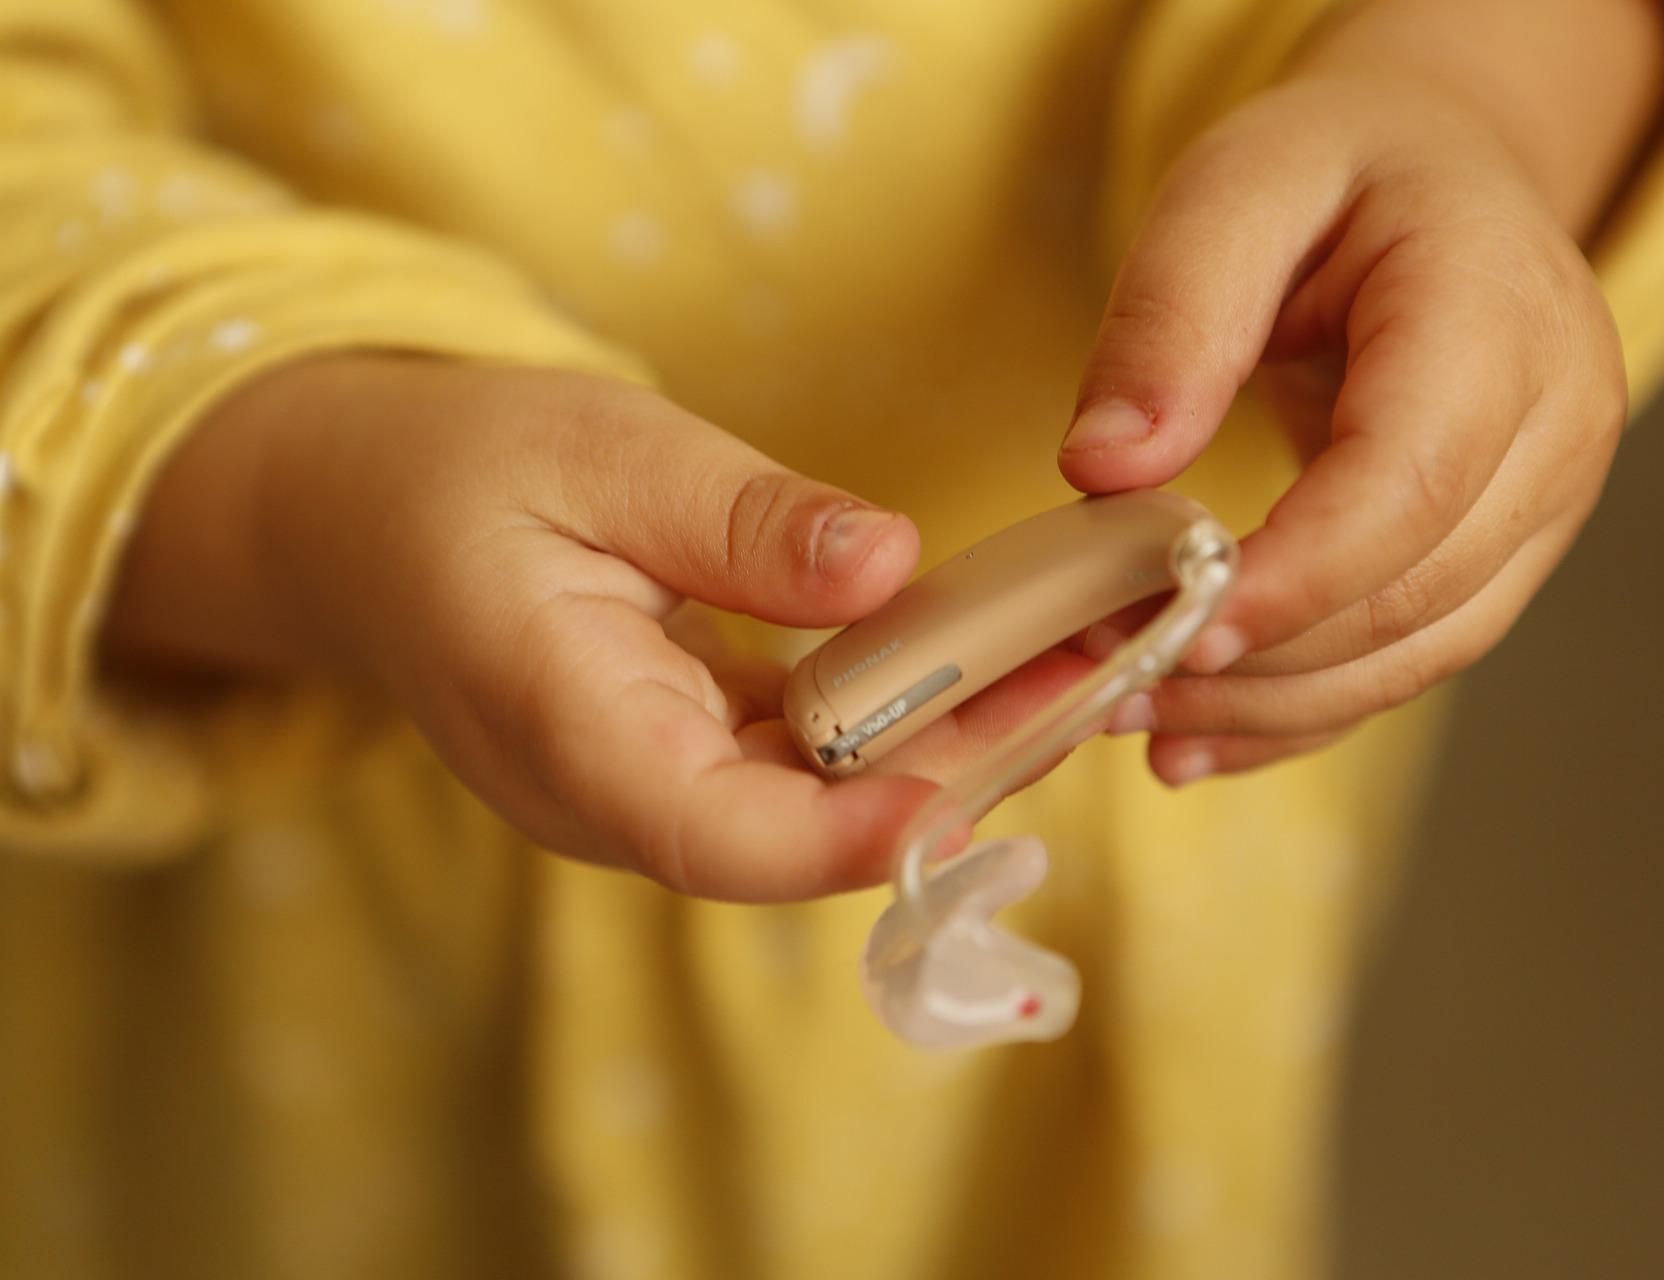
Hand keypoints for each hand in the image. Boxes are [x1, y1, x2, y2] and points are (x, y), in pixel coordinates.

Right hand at [110, 356, 1097, 899]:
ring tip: (1076, 671)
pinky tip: (991, 670)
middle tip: (1091, 691)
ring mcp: (644, 790)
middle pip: (792, 835)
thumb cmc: (461, 470)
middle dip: (951, 779)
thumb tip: (889, 565)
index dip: (840, 837)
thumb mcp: (597, 452)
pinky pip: (801, 772)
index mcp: (556, 720)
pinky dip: (895, 729)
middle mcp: (604, 792)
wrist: (363, 518)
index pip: (707, 830)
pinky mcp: (681, 762)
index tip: (963, 802)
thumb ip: (738, 520)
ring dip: (946, 754)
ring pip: (811, 812)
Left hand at [1059, 67, 1632, 785]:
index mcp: (1500, 310)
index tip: (1173, 628)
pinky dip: (1305, 709)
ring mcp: (1548, 498)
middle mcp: (1558, 419)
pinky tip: (1205, 735)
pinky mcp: (1508, 552)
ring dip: (1272, 704)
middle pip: (1415, 590)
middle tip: (1107, 675)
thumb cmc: (1341, 168)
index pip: (1410, 481)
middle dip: (1258, 658)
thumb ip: (1171, 319)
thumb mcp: (1236, 185)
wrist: (1444, 173)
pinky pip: (1411, 658)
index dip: (1296, 576)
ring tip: (1137, 713)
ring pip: (1419, 650)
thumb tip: (1106, 470)